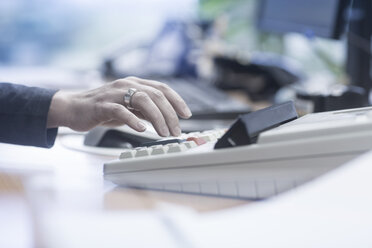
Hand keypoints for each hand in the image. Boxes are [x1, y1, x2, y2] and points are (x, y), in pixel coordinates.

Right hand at [47, 77, 191, 136]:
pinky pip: (121, 110)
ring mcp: (115, 93)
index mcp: (135, 83)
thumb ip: (145, 110)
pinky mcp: (103, 105)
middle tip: (177, 131)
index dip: (177, 100)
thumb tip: (166, 120)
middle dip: (170, 114)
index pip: (162, 88)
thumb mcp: (129, 108)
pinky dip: (133, 119)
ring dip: (157, 117)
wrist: (73, 108)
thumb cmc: (103, 109)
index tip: (187, 115)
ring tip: (164, 133)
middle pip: (156, 95)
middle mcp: (127, 84)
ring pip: (143, 100)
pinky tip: (142, 129)